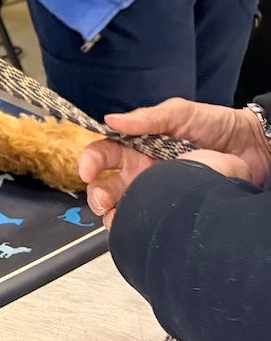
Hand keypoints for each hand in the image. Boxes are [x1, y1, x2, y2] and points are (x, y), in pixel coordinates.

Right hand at [78, 97, 270, 227]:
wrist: (254, 148)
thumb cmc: (217, 125)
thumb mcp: (180, 113)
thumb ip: (147, 117)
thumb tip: (110, 120)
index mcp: (137, 146)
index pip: (103, 153)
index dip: (90, 161)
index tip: (87, 170)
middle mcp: (142, 171)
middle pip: (105, 184)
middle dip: (96, 194)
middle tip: (101, 200)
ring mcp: (156, 191)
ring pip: (121, 207)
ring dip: (110, 213)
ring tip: (112, 217)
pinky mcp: (172, 208)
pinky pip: (146, 220)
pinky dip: (132, 226)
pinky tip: (130, 227)